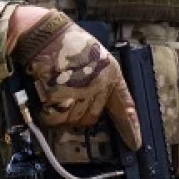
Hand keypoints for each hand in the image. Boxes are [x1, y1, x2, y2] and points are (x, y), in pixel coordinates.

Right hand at [7, 8, 140, 148]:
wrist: (45, 35)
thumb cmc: (69, 42)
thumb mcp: (97, 55)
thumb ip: (101, 78)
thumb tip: (97, 102)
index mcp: (111, 73)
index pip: (124, 105)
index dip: (130, 126)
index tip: (134, 144)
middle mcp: (97, 85)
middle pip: (92, 117)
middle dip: (81, 113)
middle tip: (68, 100)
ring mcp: (77, 92)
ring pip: (72, 119)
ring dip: (63, 114)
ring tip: (54, 95)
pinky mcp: (57, 97)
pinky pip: (54, 118)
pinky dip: (48, 115)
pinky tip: (45, 101)